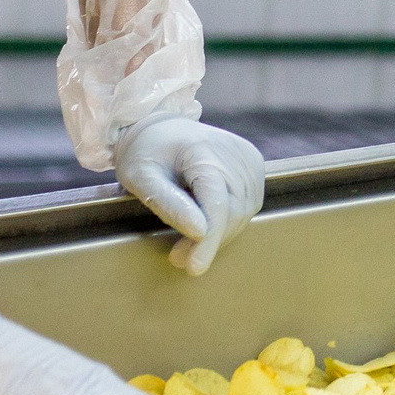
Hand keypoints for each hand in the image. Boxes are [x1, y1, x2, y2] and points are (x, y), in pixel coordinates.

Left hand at [114, 114, 265, 273]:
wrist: (161, 127)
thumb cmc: (146, 152)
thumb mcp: (140, 177)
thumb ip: (168, 203)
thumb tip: (198, 231)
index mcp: (204, 151)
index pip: (217, 204)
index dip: (209, 240)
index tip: (195, 267)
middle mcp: (235, 153)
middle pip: (232, 212)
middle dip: (207, 241)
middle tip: (177, 256)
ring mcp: (249, 158)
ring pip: (243, 213)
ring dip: (218, 235)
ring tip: (187, 241)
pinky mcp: (254, 164)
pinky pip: (247, 205)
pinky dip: (227, 221)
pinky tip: (205, 221)